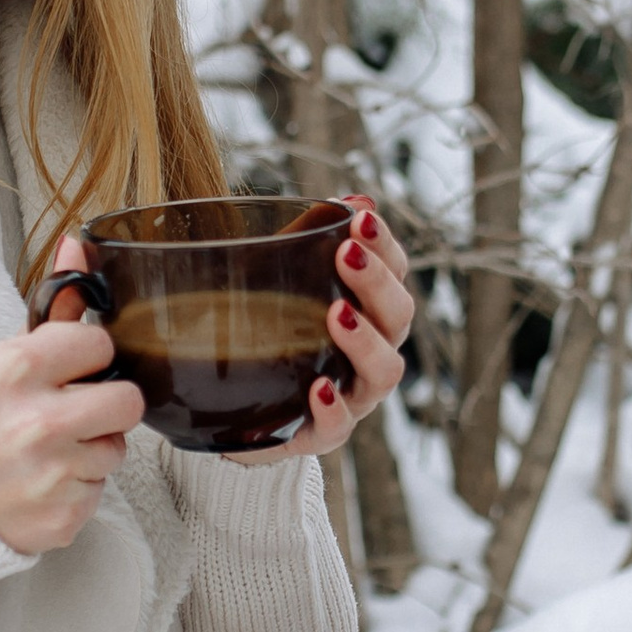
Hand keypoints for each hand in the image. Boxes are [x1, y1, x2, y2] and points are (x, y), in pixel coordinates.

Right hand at [0, 237, 143, 550]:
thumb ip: (50, 312)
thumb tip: (77, 244)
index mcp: (16, 369)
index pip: (100, 344)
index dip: (88, 359)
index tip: (68, 372)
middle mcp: (37, 421)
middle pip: (128, 400)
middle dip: (106, 407)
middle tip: (72, 415)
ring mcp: (52, 473)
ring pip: (116, 450)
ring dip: (90, 452)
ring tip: (46, 454)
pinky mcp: (63, 516)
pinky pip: (98, 492)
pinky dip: (75, 490)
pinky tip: (41, 485)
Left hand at [240, 197, 414, 465]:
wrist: (232, 409)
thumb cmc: (267, 333)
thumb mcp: (279, 282)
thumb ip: (309, 241)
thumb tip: (349, 196)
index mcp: (369, 311)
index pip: (395, 273)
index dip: (386, 246)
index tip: (362, 216)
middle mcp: (371, 354)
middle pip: (399, 317)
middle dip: (378, 282)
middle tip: (348, 252)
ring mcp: (352, 397)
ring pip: (384, 372)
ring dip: (365, 341)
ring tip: (337, 314)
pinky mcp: (319, 435)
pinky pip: (339, 427)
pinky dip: (334, 407)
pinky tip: (318, 387)